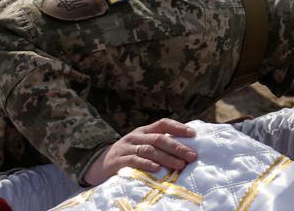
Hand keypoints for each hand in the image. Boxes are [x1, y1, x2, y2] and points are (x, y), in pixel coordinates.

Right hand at [82, 119, 197, 185]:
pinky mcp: (119, 160)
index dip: (178, 127)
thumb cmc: (127, 156)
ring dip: (166, 158)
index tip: (193, 134)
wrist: (100, 164)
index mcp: (144, 131)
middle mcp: (136, 136)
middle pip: (159, 138)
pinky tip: (157, 169)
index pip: (163, 123)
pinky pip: (134, 160)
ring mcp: (127, 147)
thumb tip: (184, 150)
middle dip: (177, 147)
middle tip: (192, 156)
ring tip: (180, 165)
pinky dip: (146, 164)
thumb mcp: (141, 145)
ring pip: (149, 150)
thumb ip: (157, 145)